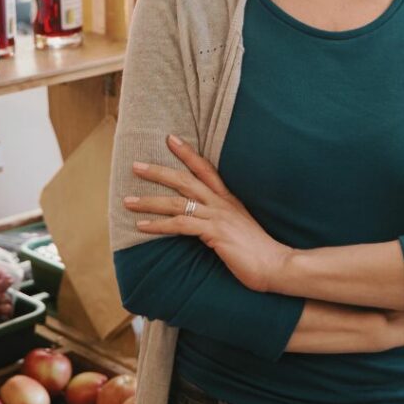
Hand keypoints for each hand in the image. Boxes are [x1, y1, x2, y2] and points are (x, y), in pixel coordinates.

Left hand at [125, 134, 289, 292]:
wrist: (276, 264)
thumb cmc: (258, 251)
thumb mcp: (239, 227)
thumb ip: (222, 219)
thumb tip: (203, 221)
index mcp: (228, 199)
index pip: (205, 168)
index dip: (187, 153)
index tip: (170, 138)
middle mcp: (221, 203)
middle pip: (185, 179)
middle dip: (158, 171)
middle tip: (136, 166)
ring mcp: (217, 216)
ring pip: (177, 202)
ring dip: (149, 201)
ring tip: (127, 200)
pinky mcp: (214, 232)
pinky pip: (180, 225)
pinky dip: (158, 225)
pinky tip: (142, 226)